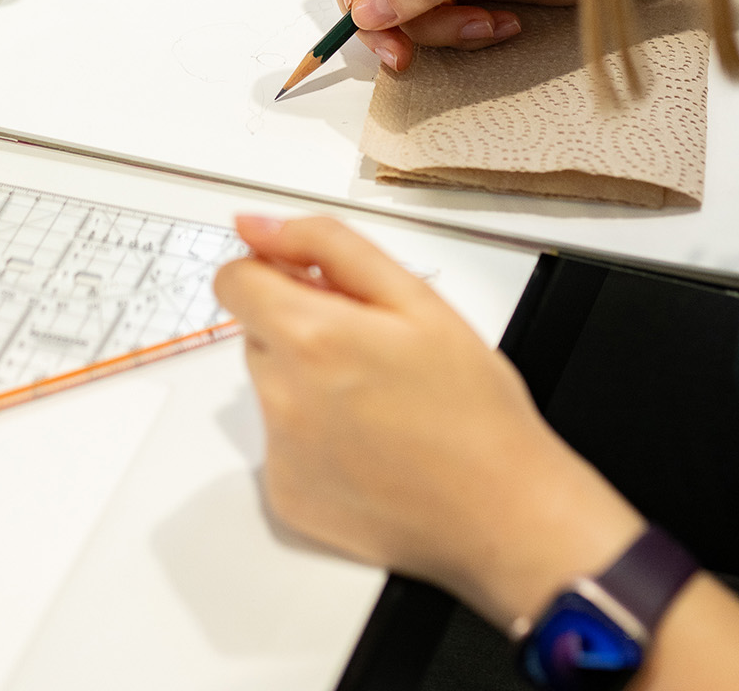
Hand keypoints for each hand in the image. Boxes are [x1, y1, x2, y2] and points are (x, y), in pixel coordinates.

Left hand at [216, 215, 642, 626]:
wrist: (503, 513)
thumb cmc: (473, 408)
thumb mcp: (414, 297)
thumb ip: (327, 246)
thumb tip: (255, 226)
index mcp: (311, 337)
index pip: (234, 280)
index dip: (272, 271)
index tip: (310, 284)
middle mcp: (282, 397)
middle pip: (257, 332)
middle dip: (302, 326)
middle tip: (372, 350)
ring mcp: (280, 454)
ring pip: (270, 385)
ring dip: (307, 379)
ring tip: (379, 401)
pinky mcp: (286, 497)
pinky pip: (282, 442)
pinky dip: (314, 435)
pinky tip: (370, 444)